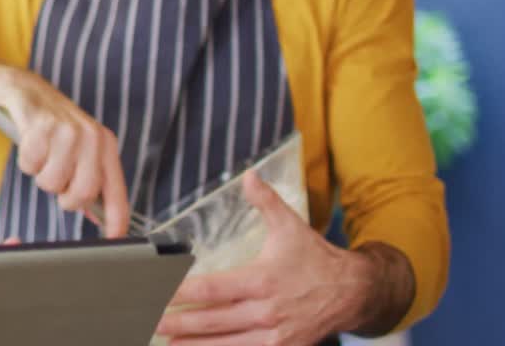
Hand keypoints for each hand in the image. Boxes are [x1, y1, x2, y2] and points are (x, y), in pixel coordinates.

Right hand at [0, 62, 129, 237]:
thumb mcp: (79, 149)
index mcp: (106, 145)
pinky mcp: (41, 126)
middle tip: (57, 180)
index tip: (114, 238)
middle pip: (82, 193)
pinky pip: (31, 165)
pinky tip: (30, 143)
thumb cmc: (52, 126)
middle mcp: (91, 137)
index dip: (116, 219)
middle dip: (64, 196)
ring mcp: (67, 130)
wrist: (23, 91)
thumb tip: (99, 217)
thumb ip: (90, 180)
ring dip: (41, 175)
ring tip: (42, 156)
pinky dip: (26, 160)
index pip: (116, 191)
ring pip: (51, 183)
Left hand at [155, 170, 378, 344]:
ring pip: (227, 344)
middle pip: (213, 320)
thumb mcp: (291, 226)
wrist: (354, 292)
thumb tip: (248, 175)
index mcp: (262, 279)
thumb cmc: (316, 258)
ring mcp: (275, 335)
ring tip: (167, 342)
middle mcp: (266, 311)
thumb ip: (265, 202)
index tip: (159, 291)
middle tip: (150, 320)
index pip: (212, 288)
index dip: (182, 292)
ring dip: (195, 344)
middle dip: (179, 322)